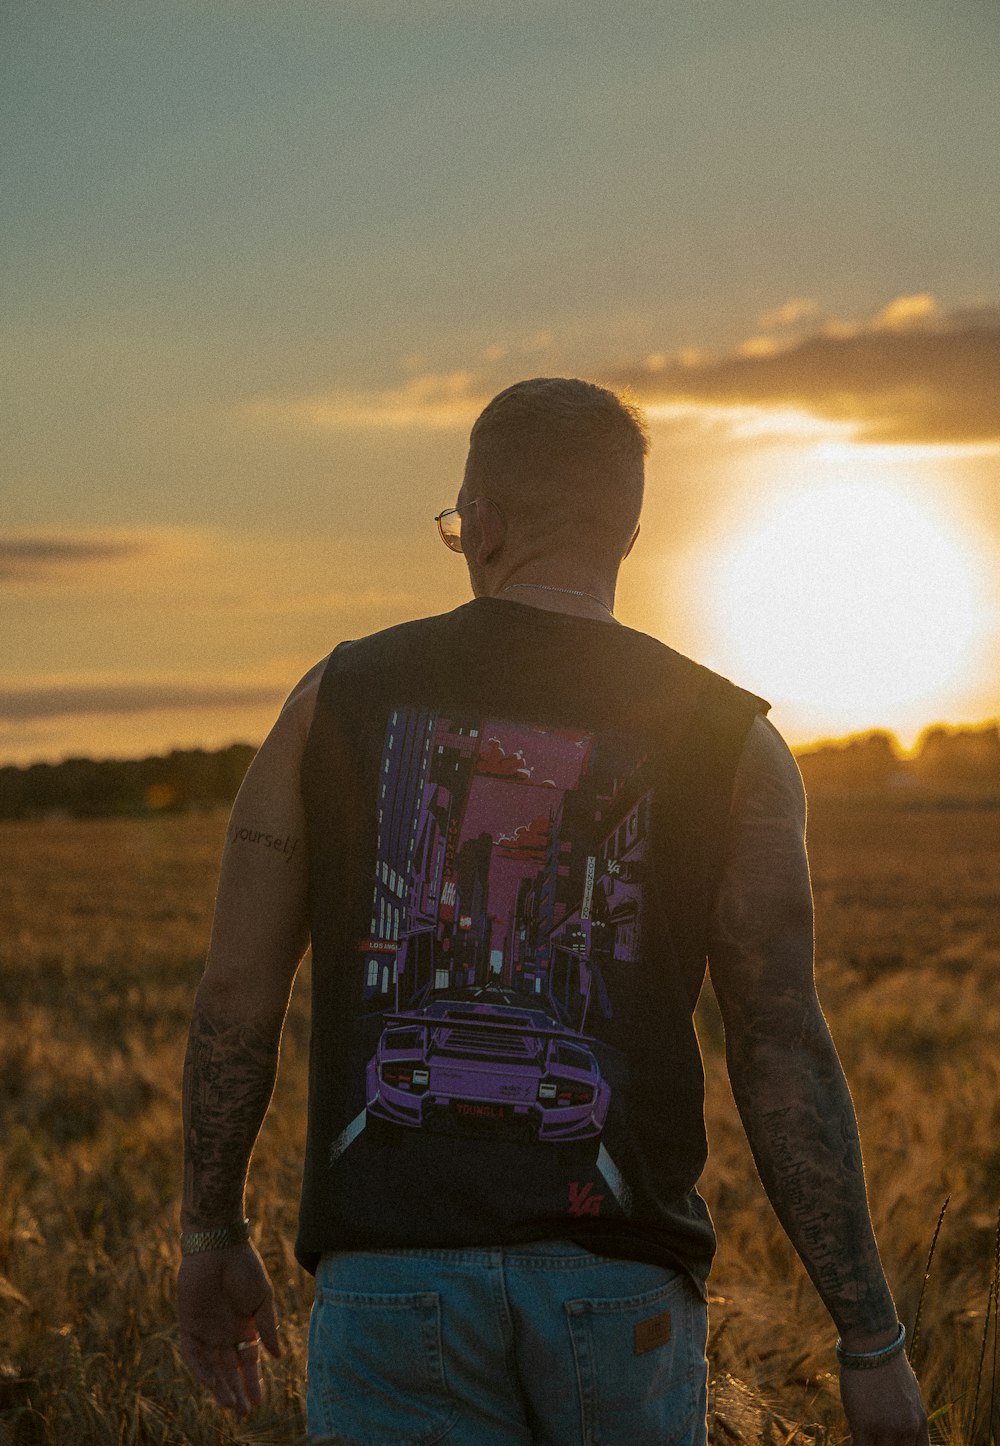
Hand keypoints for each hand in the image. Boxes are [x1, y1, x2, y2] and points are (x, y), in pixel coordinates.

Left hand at [177, 1241, 281, 1417]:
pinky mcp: (190, 1325)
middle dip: (237, 1390)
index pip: (248, 1361)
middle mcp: (225, 1333)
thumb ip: (268, 1327)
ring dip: (221, 1386)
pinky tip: (213, 1384)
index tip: (259, 1402)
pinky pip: (194, 1354)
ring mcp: (207, 1331)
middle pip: (230, 1369)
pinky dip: (202, 1370)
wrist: (219, 1247)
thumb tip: (278, 1356)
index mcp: (244, 1326)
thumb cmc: (245, 1268)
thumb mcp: (263, 1299)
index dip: (253, 1381)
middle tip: (244, 1411)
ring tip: (230, 1404)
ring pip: (213, 1367)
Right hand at [839, 1351, 929, 1445]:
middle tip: (877, 1440)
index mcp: (919, 1422)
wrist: (873, 1345)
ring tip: (865, 1437)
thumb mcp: (909, 1392)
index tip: (893, 1445)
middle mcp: (905, 1430)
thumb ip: (909, 1415)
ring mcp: (885, 1429)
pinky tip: (854, 1438)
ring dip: (872, 1445)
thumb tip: (905, 1426)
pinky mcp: (863, 1425)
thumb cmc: (888, 1364)